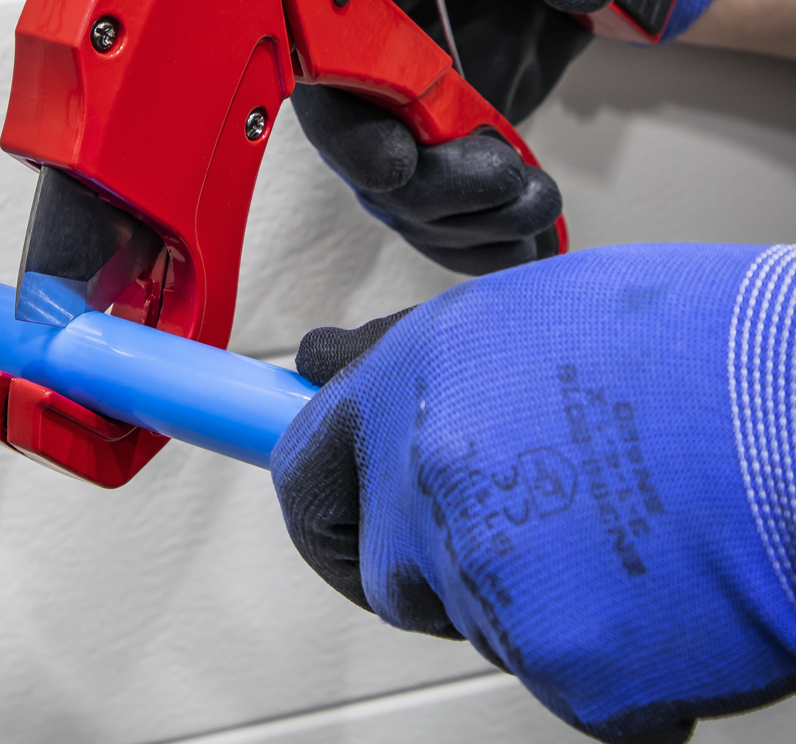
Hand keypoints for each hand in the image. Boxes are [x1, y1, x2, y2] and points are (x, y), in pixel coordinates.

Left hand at [271, 242, 795, 743]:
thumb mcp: (522, 311)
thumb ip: (403, 352)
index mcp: (411, 387)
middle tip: (532, 523)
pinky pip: (565, 682)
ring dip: (538, 601)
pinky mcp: (565, 668)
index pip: (304, 477)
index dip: (325, 508)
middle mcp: (430, 479)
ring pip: (480, 625)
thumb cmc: (691, 345)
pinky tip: (670, 582)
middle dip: (438, 563)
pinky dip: (613, 659)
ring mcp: (490, 578)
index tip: (339, 523)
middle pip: (387, 571)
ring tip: (629, 525)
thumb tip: (316, 361)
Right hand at [292, 0, 741, 274]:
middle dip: (418, 185)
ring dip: (461, 218)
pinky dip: (485, 240)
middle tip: (497, 177)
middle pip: (352, 141)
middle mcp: (369, 36)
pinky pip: (445, 207)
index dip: (345, 119)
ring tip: (535, 199)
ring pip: (397, 191)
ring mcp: (407, 92)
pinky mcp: (449, 130)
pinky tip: (532, 237)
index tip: (396, 155)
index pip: (319, 54)